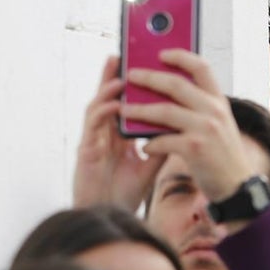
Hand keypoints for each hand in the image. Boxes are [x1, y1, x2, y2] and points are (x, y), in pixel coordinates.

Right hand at [73, 56, 164, 208]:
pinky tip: (115, 105)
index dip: (132, 86)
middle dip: (113, 75)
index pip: (126, 104)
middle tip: (124, 53)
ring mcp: (93, 141)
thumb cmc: (125, 192)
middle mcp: (104, 134)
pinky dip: (104, 113)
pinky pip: (92, 127)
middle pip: (108, 98)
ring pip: (98, 106)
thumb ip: (162, 144)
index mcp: (119, 135)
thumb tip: (182, 124)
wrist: (111, 216)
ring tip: (120, 72)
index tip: (144, 67)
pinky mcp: (86, 152)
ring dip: (108, 89)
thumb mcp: (151, 165)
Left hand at [121, 50, 253, 204]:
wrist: (237, 187)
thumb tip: (166, 93)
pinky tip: (145, 147)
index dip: (180, 56)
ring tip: (125, 109)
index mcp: (219, 102)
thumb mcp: (219, 125)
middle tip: (130, 76)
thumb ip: (200, 108)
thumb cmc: (223, 156)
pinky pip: (163, 139)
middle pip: (176, 84)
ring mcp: (205, 129)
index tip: (161, 52)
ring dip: (140, 110)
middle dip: (149, 78)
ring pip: (164, 111)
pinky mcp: (195, 149)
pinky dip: (151, 143)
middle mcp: (214, 111)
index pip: (201, 67)